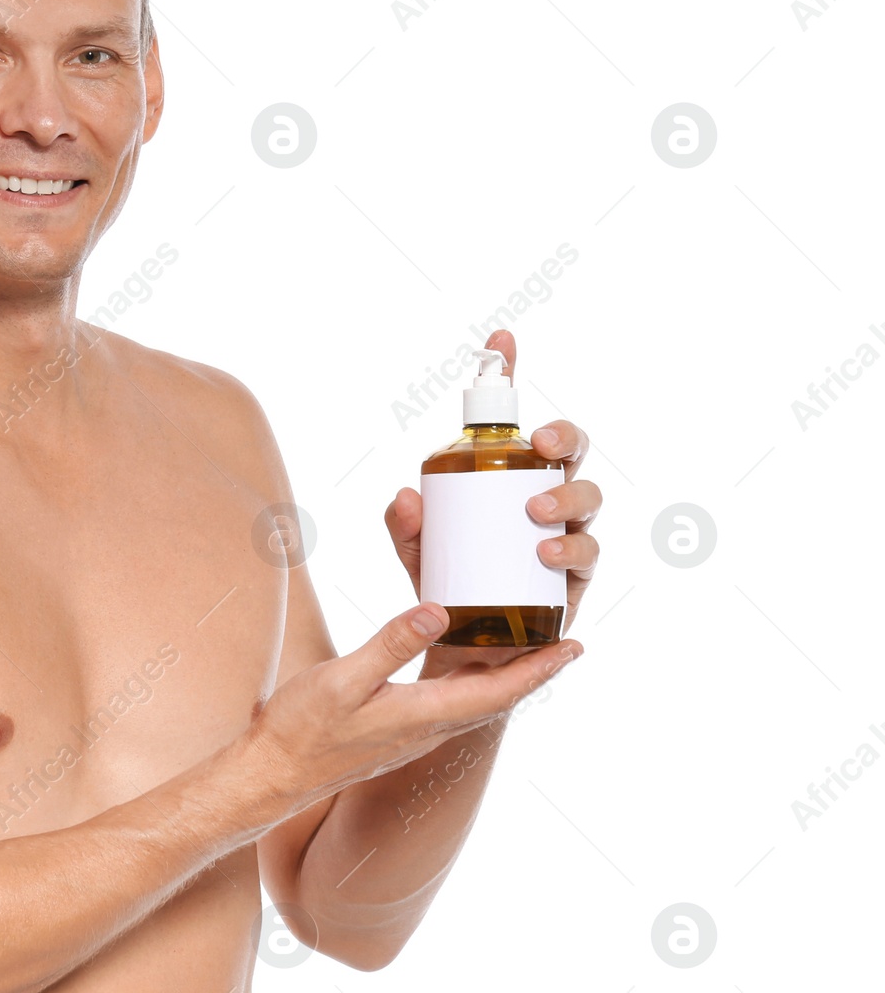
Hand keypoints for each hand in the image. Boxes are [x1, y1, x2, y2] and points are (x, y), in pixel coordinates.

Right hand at [248, 599, 580, 810]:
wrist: (272, 775)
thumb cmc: (302, 731)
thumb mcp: (342, 679)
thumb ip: (391, 644)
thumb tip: (440, 611)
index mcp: (425, 715)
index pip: (501, 690)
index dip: (541, 668)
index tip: (575, 646)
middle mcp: (429, 728)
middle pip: (497, 695)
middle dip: (533, 667)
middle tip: (563, 638)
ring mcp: (413, 732)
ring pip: (475, 699)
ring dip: (505, 673)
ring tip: (524, 644)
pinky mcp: (396, 729)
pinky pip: (451, 702)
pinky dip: (472, 679)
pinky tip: (462, 662)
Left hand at [383, 329, 600, 670]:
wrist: (461, 651)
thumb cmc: (442, 586)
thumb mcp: (415, 553)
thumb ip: (404, 527)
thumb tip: (404, 496)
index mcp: (506, 477)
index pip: (509, 419)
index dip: (509, 374)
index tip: (501, 341)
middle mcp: (544, 496)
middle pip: (571, 450)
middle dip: (564, 436)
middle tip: (538, 445)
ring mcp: (565, 535)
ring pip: (588, 501)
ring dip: (567, 499)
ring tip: (535, 515)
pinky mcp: (575, 578)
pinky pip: (587, 557)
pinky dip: (571, 553)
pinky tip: (547, 557)